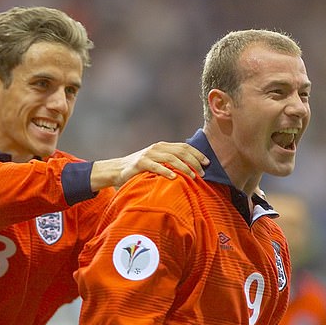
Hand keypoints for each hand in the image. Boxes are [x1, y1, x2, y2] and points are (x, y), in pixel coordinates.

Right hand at [91, 142, 208, 190]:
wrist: (117, 170)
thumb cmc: (140, 169)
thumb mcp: (157, 163)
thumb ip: (170, 163)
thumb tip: (191, 170)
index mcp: (163, 146)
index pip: (184, 147)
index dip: (197, 154)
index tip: (208, 163)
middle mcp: (157, 148)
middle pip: (181, 151)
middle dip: (194, 161)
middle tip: (202, 173)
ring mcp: (148, 154)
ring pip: (171, 158)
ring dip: (184, 167)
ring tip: (192, 176)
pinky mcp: (140, 163)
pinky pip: (155, 166)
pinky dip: (166, 171)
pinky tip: (174, 178)